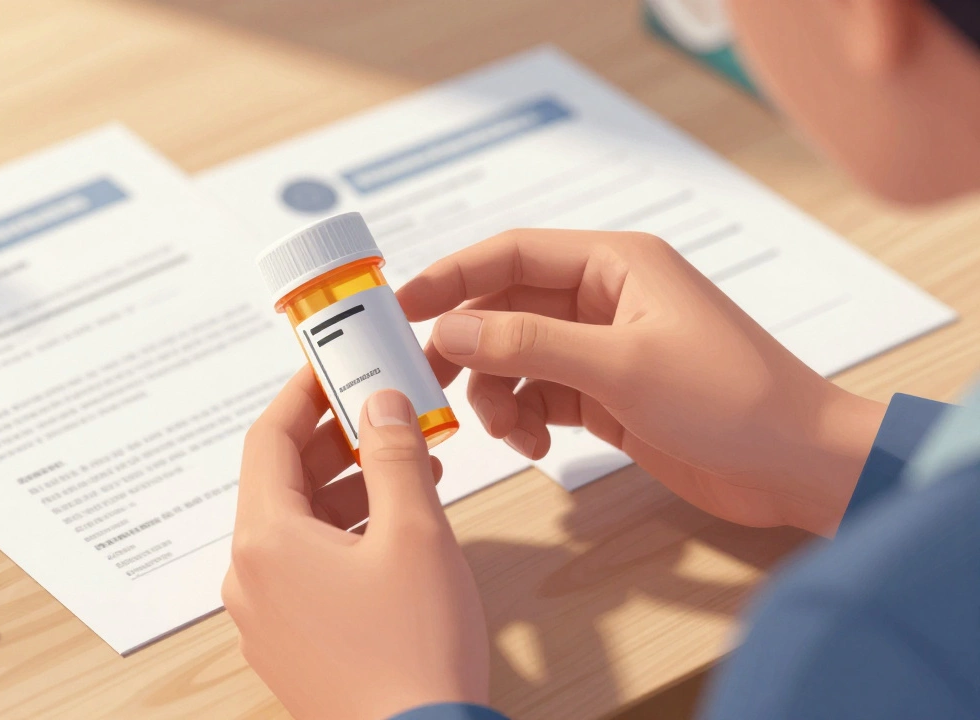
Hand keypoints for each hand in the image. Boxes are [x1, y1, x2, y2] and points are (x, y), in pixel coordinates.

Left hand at [223, 370, 488, 719]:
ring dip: (346, 491)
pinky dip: (342, 538)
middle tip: (382, 414)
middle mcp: (249, 577)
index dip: (303, 395)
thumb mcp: (414, 532)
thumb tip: (378, 402)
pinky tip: (392, 532)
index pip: (269, 440)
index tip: (332, 365)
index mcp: (266, 540)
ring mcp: (264, 617)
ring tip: (407, 472)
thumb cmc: (415, 648)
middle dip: (335, 444)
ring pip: (296, 528)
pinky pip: (304, 570)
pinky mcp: (287, 645)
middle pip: (282, 483)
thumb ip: (393, 454)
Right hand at [399, 230, 885, 536]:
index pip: (510, 254)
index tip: (399, 306)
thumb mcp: (622, 366)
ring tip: (510, 431)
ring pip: (517, 357)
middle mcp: (604, 298)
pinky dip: (525, 418)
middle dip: (468, 347)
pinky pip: (540, 395)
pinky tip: (538, 445)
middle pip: (505, 308)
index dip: (451, 276)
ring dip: (498, 393)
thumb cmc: (732, 399)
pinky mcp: (609, 395)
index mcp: (615, 264)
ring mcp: (605, 348)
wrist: (798, 465)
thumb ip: (530, 343)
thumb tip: (451, 328)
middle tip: (430, 384)